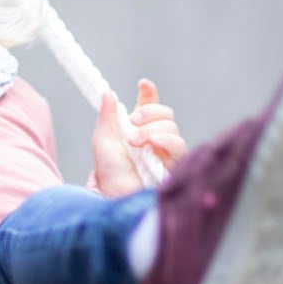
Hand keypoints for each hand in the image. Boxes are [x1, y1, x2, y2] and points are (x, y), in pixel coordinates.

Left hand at [89, 78, 184, 197]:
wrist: (117, 198)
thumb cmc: (109, 177)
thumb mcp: (103, 142)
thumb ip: (107, 118)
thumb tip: (108, 93)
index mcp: (137, 132)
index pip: (150, 107)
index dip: (149, 95)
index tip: (143, 85)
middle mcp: (155, 141)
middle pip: (165, 114)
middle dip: (149, 112)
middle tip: (133, 123)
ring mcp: (166, 153)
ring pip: (172, 127)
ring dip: (152, 129)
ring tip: (135, 142)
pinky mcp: (177, 166)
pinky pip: (179, 145)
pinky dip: (165, 139)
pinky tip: (153, 143)